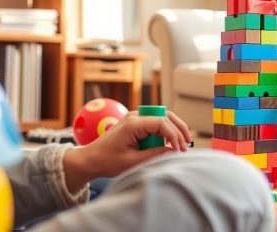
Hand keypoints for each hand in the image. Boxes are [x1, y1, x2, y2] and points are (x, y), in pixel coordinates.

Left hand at [63, 110, 192, 191]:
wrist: (90, 159)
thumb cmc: (107, 161)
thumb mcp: (132, 162)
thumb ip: (153, 155)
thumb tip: (173, 151)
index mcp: (132, 124)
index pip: (161, 123)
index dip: (173, 135)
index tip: (179, 149)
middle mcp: (135, 116)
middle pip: (165, 116)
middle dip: (178, 129)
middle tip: (186, 144)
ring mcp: (135, 118)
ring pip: (163, 116)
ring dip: (174, 128)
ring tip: (184, 142)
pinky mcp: (136, 123)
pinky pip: (156, 122)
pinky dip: (166, 130)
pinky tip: (172, 141)